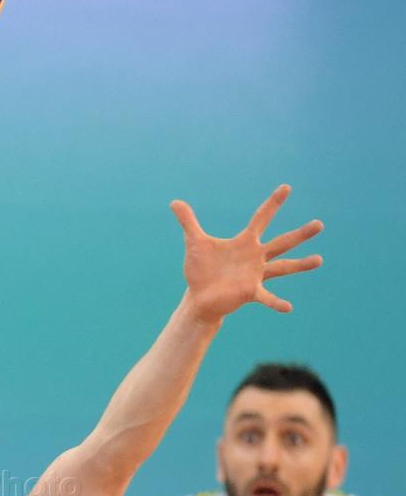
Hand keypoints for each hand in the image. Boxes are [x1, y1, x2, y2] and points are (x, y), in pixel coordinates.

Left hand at [171, 186, 323, 323]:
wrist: (199, 297)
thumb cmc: (201, 271)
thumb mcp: (195, 243)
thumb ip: (188, 222)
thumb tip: (174, 201)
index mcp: (245, 243)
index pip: (261, 218)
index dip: (273, 204)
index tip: (286, 187)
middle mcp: (255, 257)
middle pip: (282, 242)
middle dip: (300, 234)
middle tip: (320, 224)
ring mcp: (255, 275)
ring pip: (283, 268)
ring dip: (300, 264)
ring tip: (320, 259)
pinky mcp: (249, 292)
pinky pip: (265, 297)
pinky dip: (276, 302)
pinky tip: (288, 307)